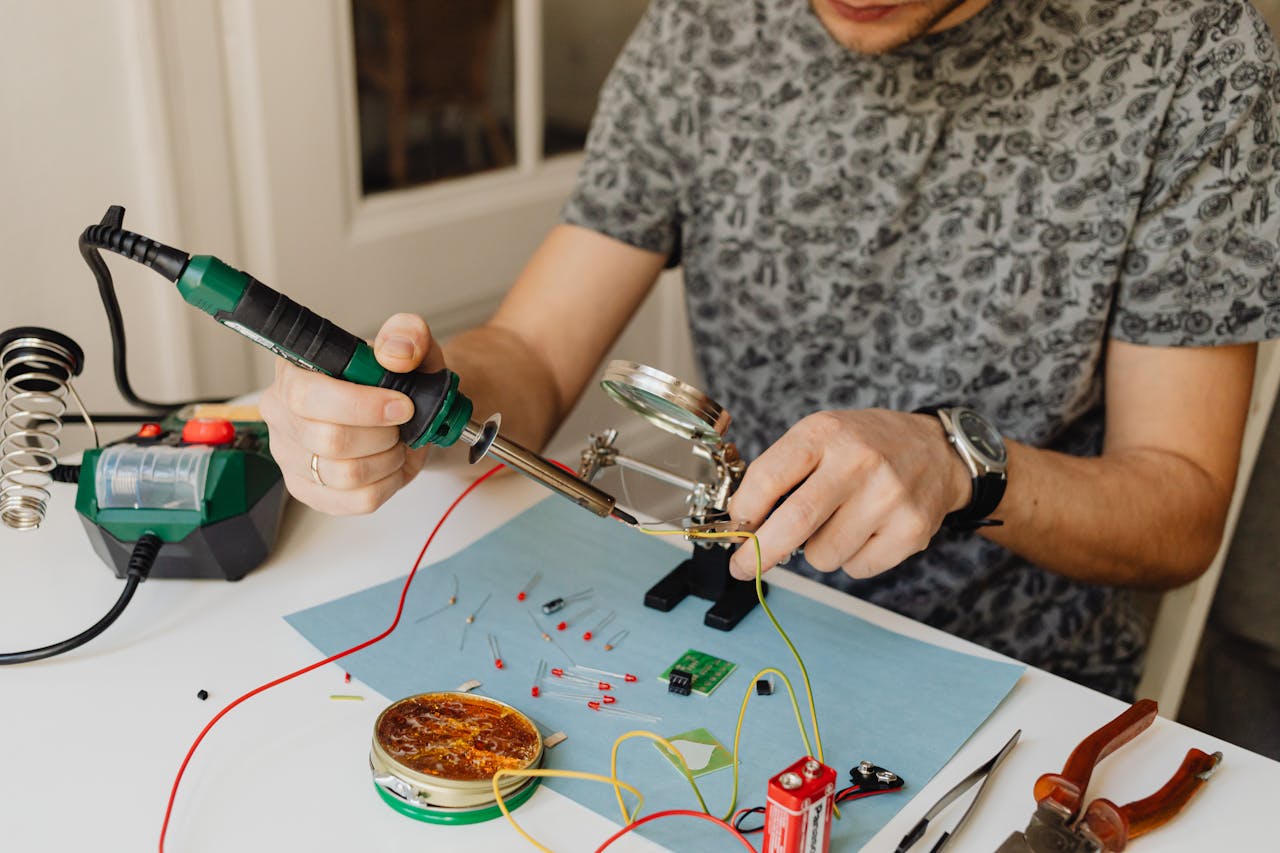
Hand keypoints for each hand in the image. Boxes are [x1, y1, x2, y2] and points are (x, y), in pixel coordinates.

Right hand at [258, 313, 441, 513]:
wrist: (404, 414)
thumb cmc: (396, 378)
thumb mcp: (410, 346)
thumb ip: (408, 335)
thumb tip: (396, 354)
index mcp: (294, 371)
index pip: (307, 395)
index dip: (361, 405)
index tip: (401, 405)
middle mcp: (281, 414)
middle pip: (328, 440)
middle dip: (382, 435)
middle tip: (400, 424)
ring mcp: (289, 456)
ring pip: (344, 475)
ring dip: (387, 460)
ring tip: (395, 442)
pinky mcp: (308, 490)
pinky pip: (356, 500)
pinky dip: (387, 484)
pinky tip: (389, 464)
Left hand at [726, 409, 969, 580]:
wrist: (936, 450)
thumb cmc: (864, 446)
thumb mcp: (821, 436)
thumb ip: (780, 471)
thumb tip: (742, 524)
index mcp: (825, 433)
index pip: (769, 477)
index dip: (744, 511)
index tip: (736, 528)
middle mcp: (859, 462)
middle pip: (795, 523)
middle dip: (759, 554)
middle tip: (742, 567)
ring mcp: (888, 497)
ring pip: (822, 555)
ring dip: (816, 552)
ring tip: (837, 523)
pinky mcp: (911, 530)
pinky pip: (855, 568)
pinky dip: (850, 559)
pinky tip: (865, 531)